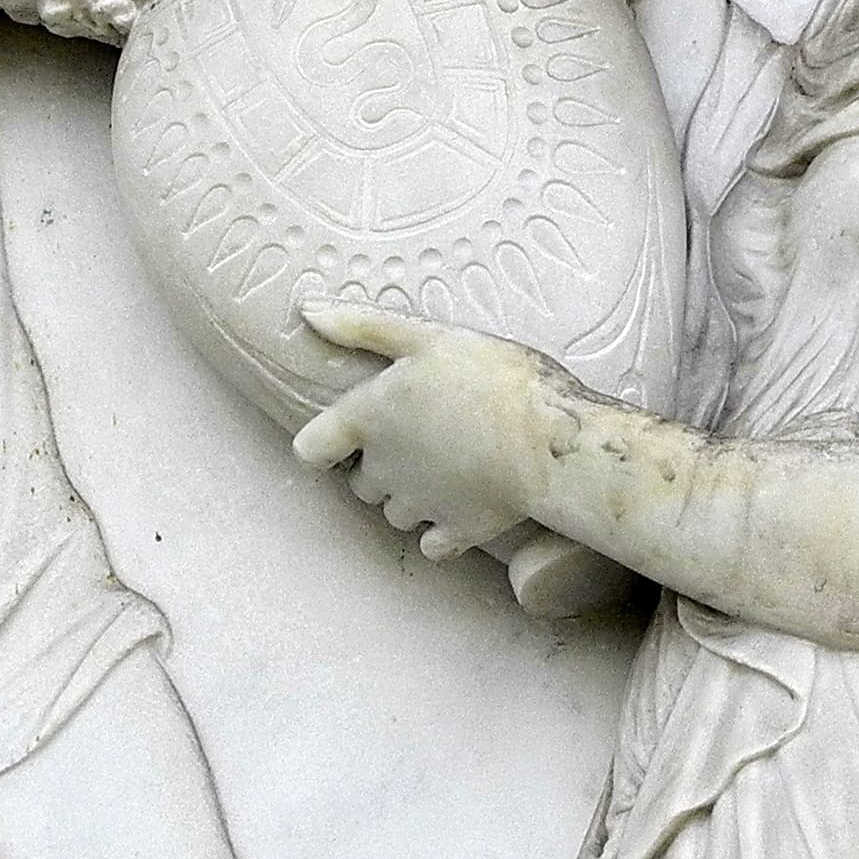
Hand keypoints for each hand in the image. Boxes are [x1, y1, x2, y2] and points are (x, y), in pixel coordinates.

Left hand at [293, 302, 569, 558]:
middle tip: (421, 441)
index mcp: (368, 418)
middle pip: (360, 484)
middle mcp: (384, 468)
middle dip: (379, 469)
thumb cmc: (492, 378)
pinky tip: (465, 505)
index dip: (325, 445)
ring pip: (395, 513)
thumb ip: (365, 327)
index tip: (349, 437)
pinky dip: (442, 532)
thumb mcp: (428, 338)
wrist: (551, 437)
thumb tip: (308, 313)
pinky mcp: (457, 531)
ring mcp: (419, 506)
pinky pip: (433, 545)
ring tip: (450, 469)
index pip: (311, 448)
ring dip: (411, 498)